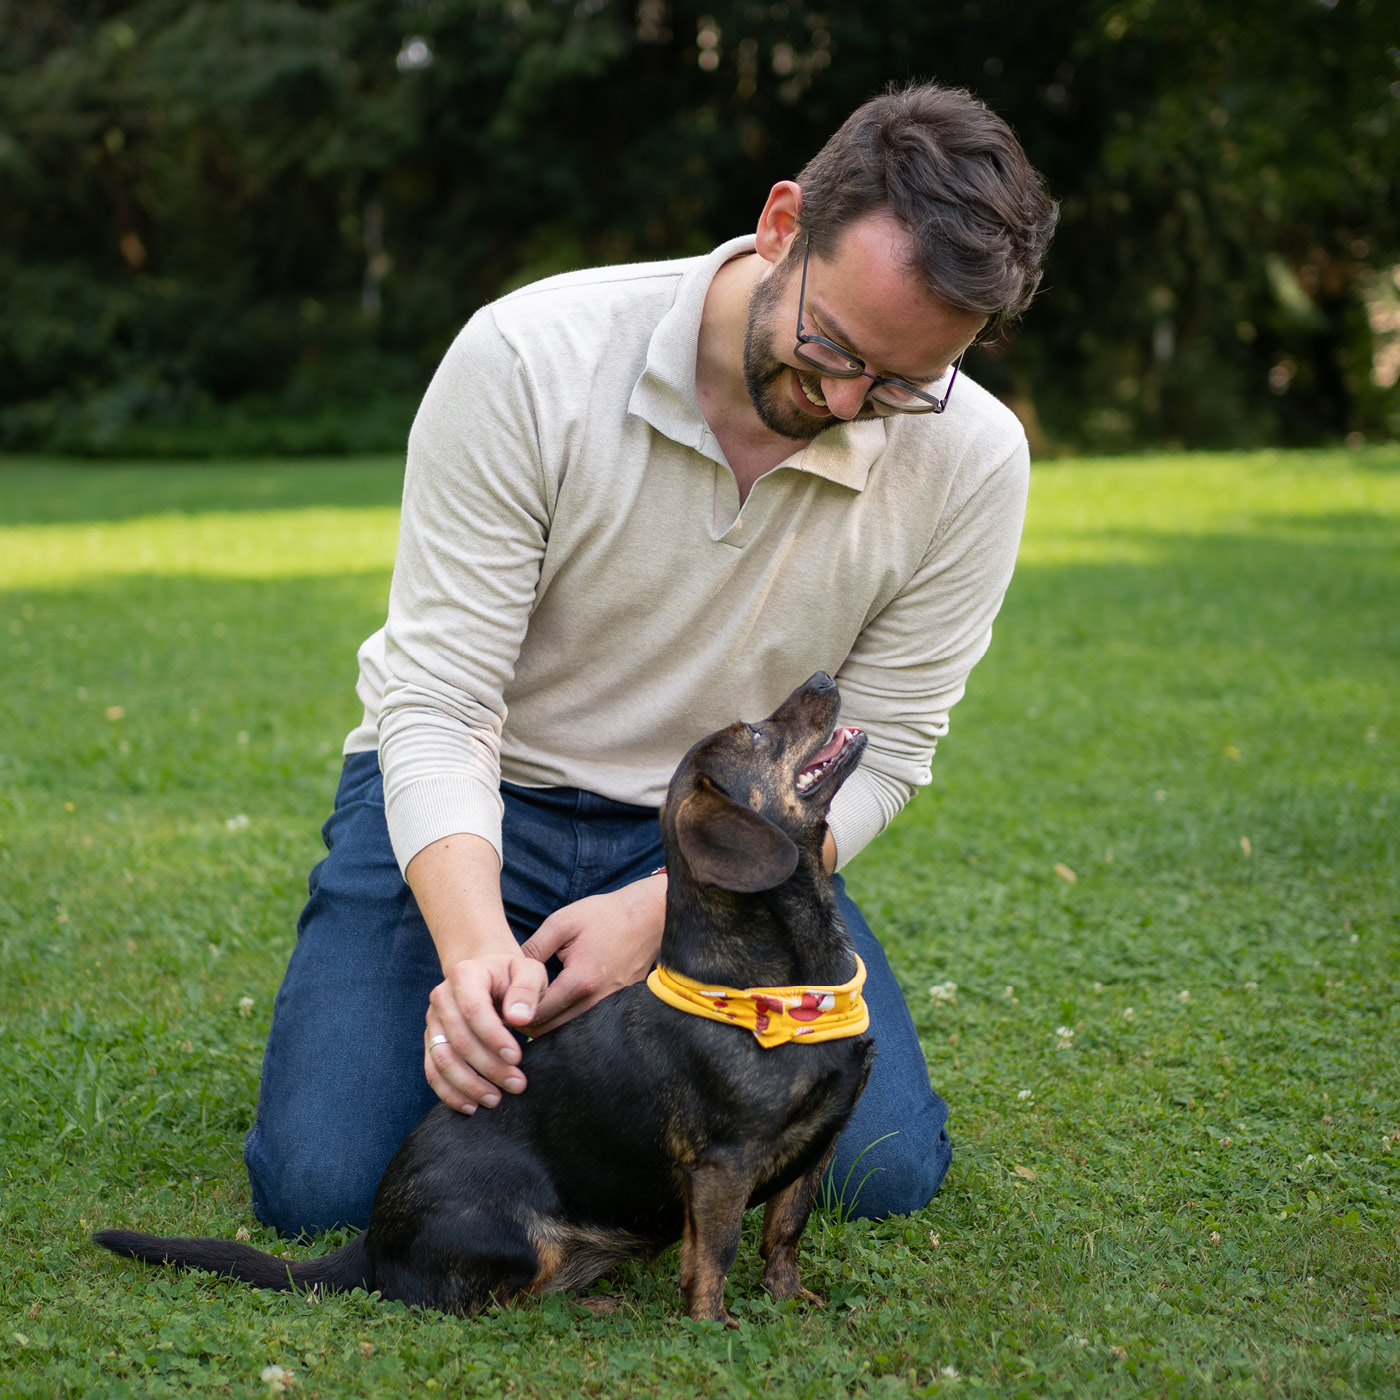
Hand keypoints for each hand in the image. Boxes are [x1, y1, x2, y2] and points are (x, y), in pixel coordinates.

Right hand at [423, 951, 547, 1112]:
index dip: (493, 1038)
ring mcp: (433, 1020)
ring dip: (468, 1085)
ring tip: (496, 1099)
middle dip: (488, 1067)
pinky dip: (449, 1092)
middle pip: (458, 1040)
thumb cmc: (513, 976)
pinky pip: (432, 1071)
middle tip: (517, 1085)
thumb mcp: (530, 971)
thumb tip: (518, 1017)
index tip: (517, 1058)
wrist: (489, 975)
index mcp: (464, 974)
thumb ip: (527, 990)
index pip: (473, 1011)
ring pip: (441, 1059)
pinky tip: (471, 1106)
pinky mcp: (431, 1040)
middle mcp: (442, 997)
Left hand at [519, 874, 666, 1035]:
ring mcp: (610, 1007)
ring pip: (568, 1032)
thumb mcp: (561, 923)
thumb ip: (533, 949)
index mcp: (579, 981)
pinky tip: (555, 1004)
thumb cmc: (604, 916)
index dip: (514, 1012)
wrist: (648, 917)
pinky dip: (567, 1019)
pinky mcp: (618, 1007)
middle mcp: (596, 1002)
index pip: (537, 1015)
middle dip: (527, 1023)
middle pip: (551, 1031)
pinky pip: (585, 1023)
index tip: (500, 1002)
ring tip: (530, 1005)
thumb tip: (508, 972)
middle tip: (510, 1008)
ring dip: (548, 1023)